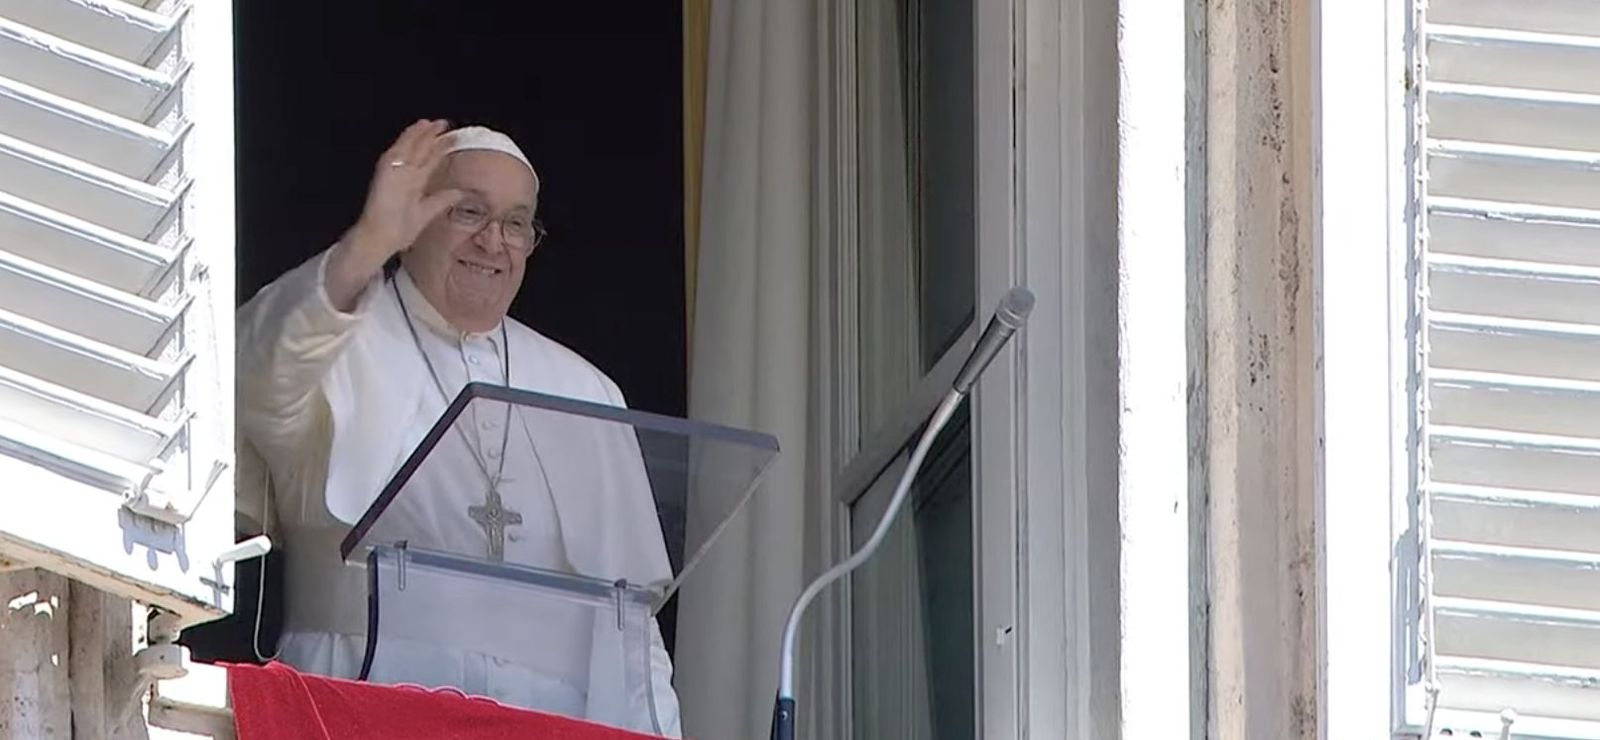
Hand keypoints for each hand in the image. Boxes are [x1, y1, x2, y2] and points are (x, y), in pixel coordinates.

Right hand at [324, 119, 463, 310]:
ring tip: (431, 122)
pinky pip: (397, 152)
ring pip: (409, 148)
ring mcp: (395, 173)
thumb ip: (444, 199)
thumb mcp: (429, 211)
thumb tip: (463, 192)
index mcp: (414, 184)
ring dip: (420, 134)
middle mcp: (405, 176)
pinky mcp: (386, 172)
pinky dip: (406, 139)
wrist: (381, 237)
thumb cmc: (399, 229)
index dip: (440, 150)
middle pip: (420, 152)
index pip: (429, 163)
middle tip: (445, 124)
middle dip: (431, 138)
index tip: (451, 139)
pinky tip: (416, 128)